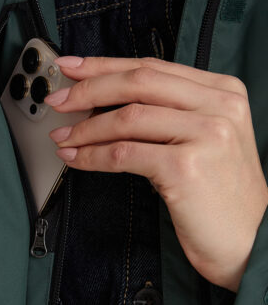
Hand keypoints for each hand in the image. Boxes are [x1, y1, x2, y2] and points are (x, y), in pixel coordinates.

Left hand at [44, 55, 267, 292]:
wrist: (247, 239)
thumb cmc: (217, 191)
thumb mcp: (201, 138)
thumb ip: (165, 112)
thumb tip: (102, 100)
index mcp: (222, 91)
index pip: (151, 67)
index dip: (103, 65)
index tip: (70, 68)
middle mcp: (218, 106)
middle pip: (137, 82)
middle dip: (88, 89)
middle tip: (58, 100)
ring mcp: (206, 134)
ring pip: (126, 118)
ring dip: (84, 129)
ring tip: (62, 137)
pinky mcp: (186, 166)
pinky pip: (123, 154)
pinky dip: (92, 156)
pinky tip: (76, 159)